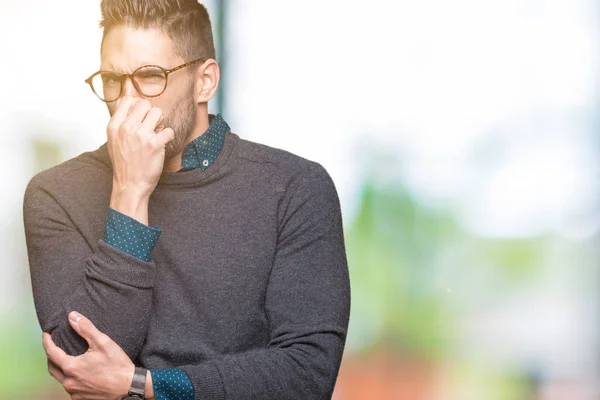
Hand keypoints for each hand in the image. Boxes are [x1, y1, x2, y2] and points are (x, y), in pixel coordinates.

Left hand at [43, 311, 134, 399]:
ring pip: (60, 378)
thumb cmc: (117, 365)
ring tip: (66, 358)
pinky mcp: (80, 398)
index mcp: (71, 367)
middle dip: (51, 356)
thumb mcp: (103, 342)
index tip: (47, 334)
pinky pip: (70, 386)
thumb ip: (86, 328)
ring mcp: (74, 392)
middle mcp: (69, 382)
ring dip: (60, 367)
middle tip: (54, 346)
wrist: (129, 385)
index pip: (51, 352)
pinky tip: (78, 372)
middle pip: (52, 367)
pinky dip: (69, 377)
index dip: (47, 341)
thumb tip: (72, 316)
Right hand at [107, 96, 174, 220]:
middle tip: (150, 128)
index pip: (128, 99)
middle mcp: (126, 128)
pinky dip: (168, 137)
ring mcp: (140, 135)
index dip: (138, 106)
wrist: (130, 185)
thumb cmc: (124, 161)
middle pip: (145, 104)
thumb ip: (122, 114)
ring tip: (155, 136)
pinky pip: (169, 130)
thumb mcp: (115, 137)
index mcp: (114, 125)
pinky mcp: (154, 144)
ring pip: (158, 113)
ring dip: (160, 124)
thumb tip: (128, 86)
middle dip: (151, 114)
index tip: (141, 118)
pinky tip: (161, 146)